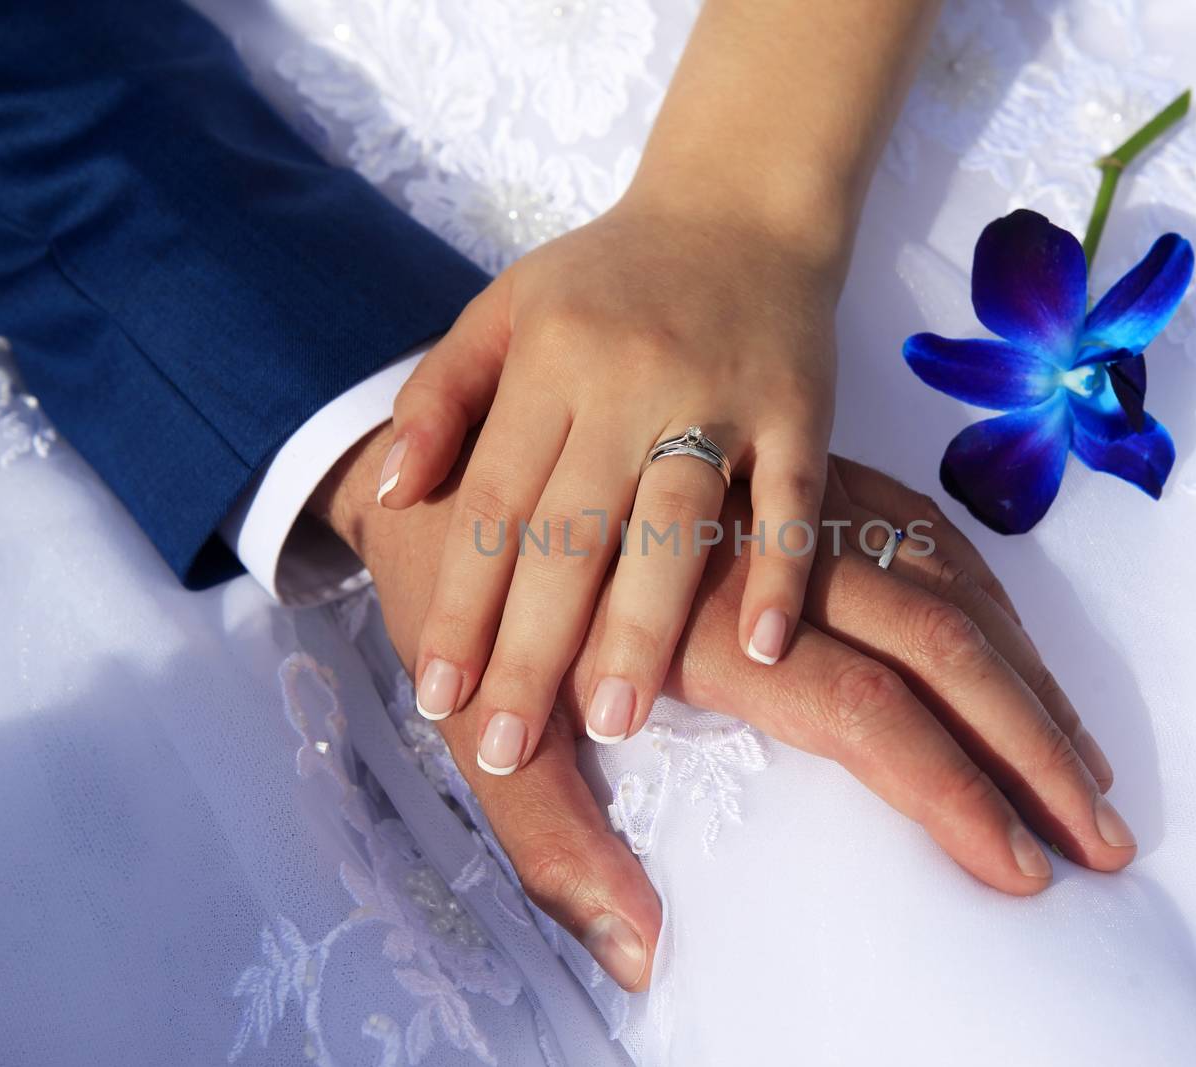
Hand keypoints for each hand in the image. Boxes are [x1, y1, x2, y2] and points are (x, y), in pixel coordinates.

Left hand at [317, 425, 1133, 990]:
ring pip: (944, 580)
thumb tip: (644, 954)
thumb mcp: (472, 727)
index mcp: (695, 623)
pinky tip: (1021, 659)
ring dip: (1026, 675)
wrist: (441, 443)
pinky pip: (920, 526)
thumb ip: (550, 838)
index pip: (859, 712)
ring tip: (1087, 767)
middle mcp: (762, 553)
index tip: (1019, 869)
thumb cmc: (453, 594)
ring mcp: (786, 503)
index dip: (947, 792)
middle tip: (1100, 838)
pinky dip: (986, 598)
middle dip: (1028, 743)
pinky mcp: (795, 473)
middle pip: (936, 641)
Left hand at [377, 192, 840, 775]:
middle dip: (532, 648)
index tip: (438, 699)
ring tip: (612, 723)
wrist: (742, 202)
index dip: (462, 606)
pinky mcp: (802, 408)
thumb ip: (440, 396)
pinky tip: (760, 653)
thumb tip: (393, 493)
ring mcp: (722, 395)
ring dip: (642, 629)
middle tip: (507, 747)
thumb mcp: (503, 308)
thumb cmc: (610, 277)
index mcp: (548, 358)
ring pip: (675, 527)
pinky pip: (794, 503)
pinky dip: (780, 575)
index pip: (492, 504)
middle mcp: (628, 378)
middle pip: (572, 533)